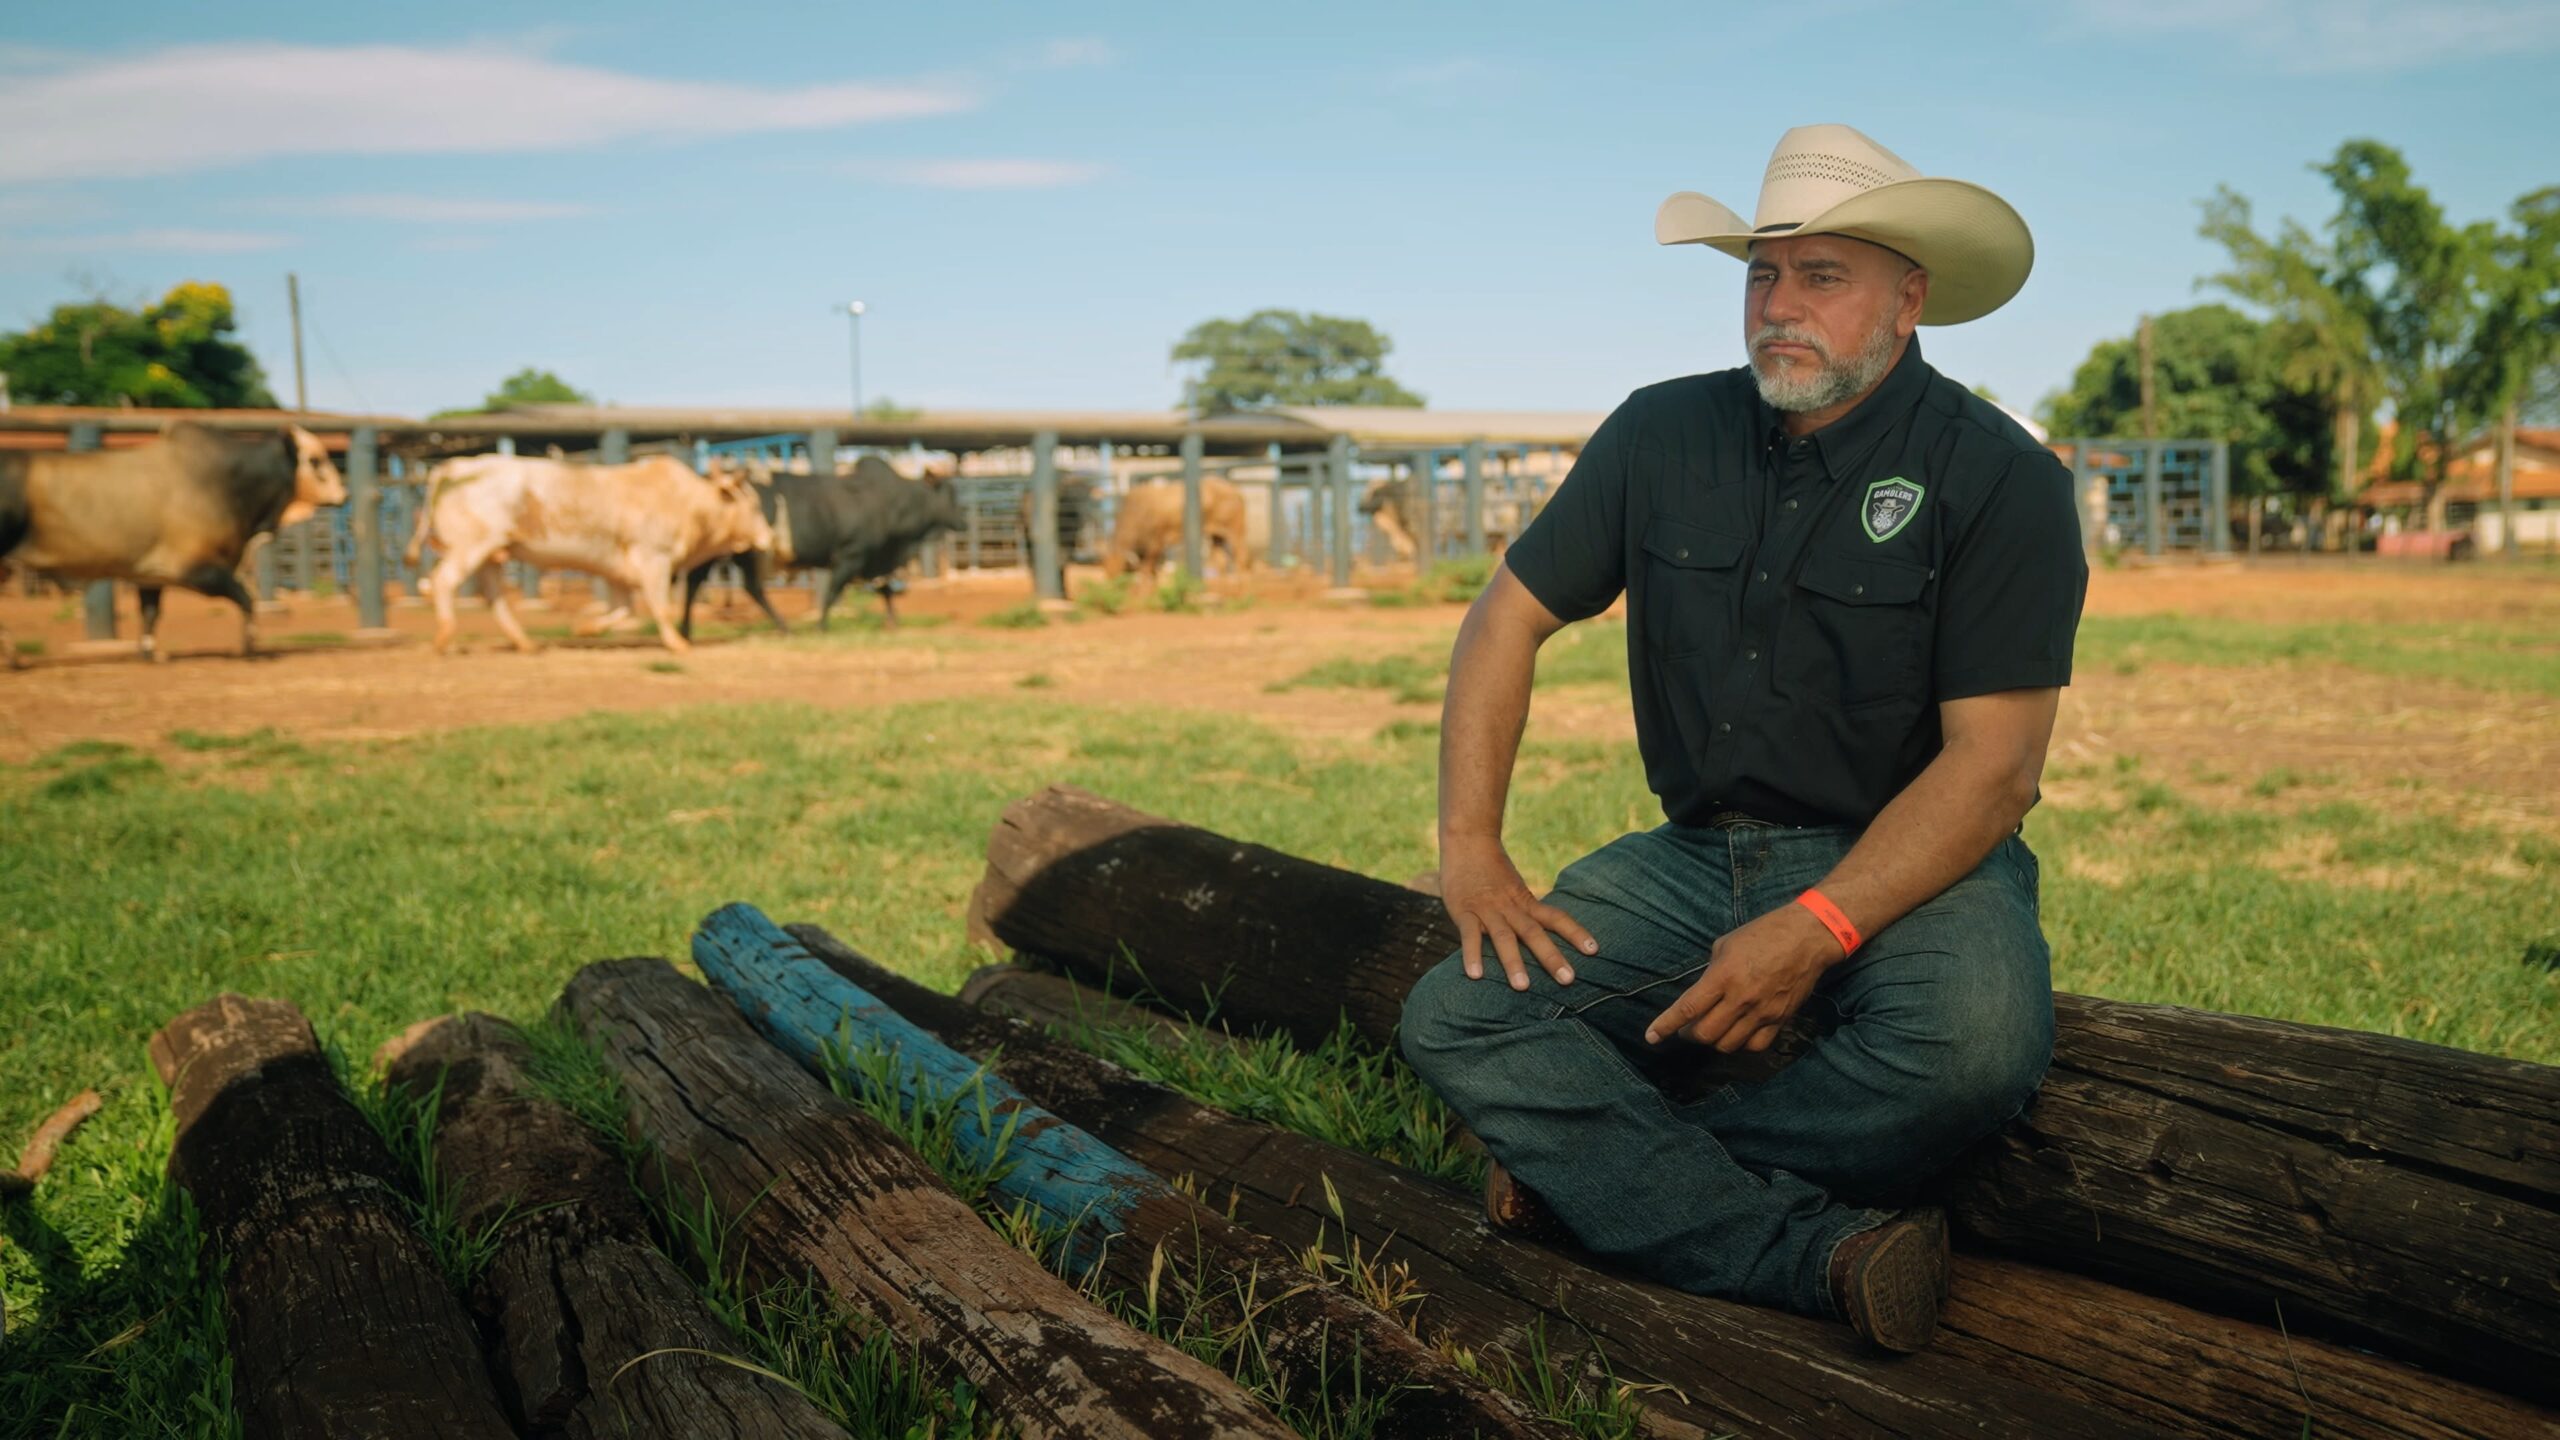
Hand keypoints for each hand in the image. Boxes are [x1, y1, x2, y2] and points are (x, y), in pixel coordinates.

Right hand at [1439, 835, 1597, 990]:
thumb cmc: (1490, 868)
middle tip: (1569, 980)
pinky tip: (1475, 976)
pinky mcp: (1464, 911)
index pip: (1555, 917)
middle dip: (1551, 958)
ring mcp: (1487, 909)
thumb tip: (1539, 935)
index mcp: (1525, 902)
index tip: (1594, 950)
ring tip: (1523, 987)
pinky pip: (1469, 936)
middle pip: (1534, 933)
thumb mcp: (1514, 888)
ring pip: (1503, 937)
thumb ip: (1523, 910)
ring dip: (1513, 962)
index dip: (1575, 933)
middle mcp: (1510, 907)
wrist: (1468, 839)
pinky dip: (1472, 955)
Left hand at [1644, 903, 1839, 1052]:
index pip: (1688, 1009)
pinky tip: (1737, 1033)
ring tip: (1712, 1028)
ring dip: (1714, 1040)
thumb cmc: (1764, 933)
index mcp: (1723, 976)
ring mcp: (1762, 1012)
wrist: (1808, 937)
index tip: (1651, 1037)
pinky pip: (1755, 1046)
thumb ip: (1711, 972)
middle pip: (1705, 1034)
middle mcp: (1741, 998)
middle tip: (1687, 1027)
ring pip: (1728, 1044)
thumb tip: (1701, 992)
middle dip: (1689, 1034)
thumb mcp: (1726, 945)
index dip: (1666, 1026)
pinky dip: (1741, 1044)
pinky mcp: (1781, 1019)